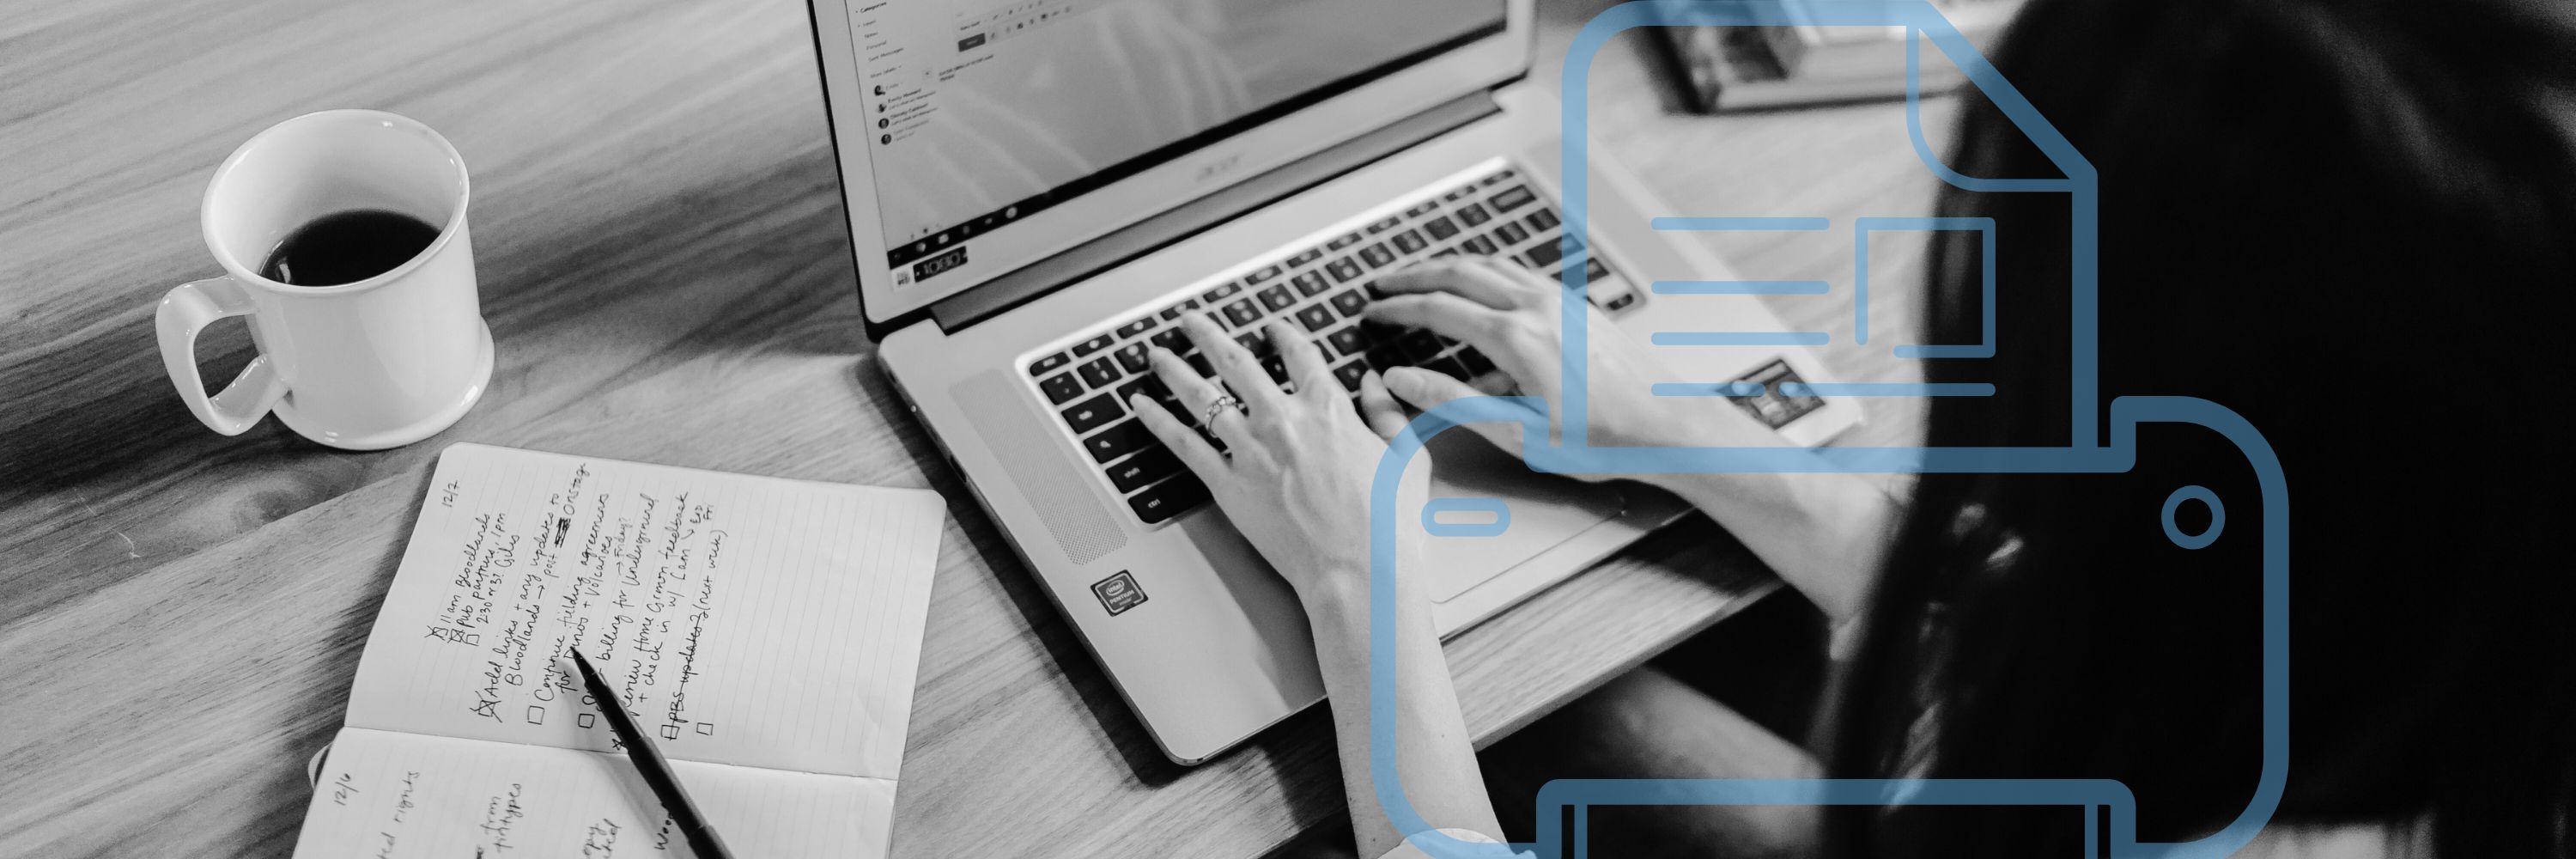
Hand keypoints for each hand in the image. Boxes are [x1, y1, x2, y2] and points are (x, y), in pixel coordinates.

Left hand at [1128, 315, 1428, 601]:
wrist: (1358, 568)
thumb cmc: (1388, 522)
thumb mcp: (1407, 455)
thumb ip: (1388, 412)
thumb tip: (1375, 383)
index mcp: (1327, 409)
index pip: (1298, 355)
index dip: (1282, 335)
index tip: (1271, 328)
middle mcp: (1282, 420)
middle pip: (1236, 363)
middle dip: (1209, 336)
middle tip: (1191, 320)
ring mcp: (1250, 450)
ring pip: (1202, 396)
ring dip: (1175, 369)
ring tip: (1157, 354)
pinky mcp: (1227, 484)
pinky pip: (1184, 444)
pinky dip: (1159, 420)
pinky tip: (1142, 405)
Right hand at [1364, 257, 1790, 480]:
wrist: (1668, 425)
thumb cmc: (1601, 439)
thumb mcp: (1516, 433)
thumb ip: (1453, 403)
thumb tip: (1402, 380)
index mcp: (1516, 338)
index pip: (1439, 308)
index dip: (1397, 308)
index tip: (1372, 311)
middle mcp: (1537, 307)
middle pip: (1460, 272)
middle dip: (1414, 274)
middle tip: (1382, 282)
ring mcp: (1561, 301)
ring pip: (1492, 265)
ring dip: (1450, 266)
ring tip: (1422, 276)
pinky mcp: (1577, 306)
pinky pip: (1520, 275)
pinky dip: (1486, 273)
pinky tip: (1480, 290)